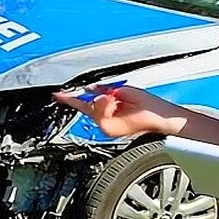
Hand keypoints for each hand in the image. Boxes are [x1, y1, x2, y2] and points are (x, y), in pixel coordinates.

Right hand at [52, 85, 179, 137]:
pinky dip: (105, 106)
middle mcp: (106, 118)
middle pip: (85, 106)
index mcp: (108, 108)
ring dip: (102, 102)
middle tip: (108, 94)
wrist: (160, 115)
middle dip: (94, 97)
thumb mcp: (123, 90)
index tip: (59, 94)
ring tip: (115, 99)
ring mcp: (107, 125)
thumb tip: (91, 90)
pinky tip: (114, 102)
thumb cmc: (149, 105)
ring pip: (91, 110)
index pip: (84, 103)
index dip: (71, 97)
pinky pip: (98, 116)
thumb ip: (104, 90)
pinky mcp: (110, 129)